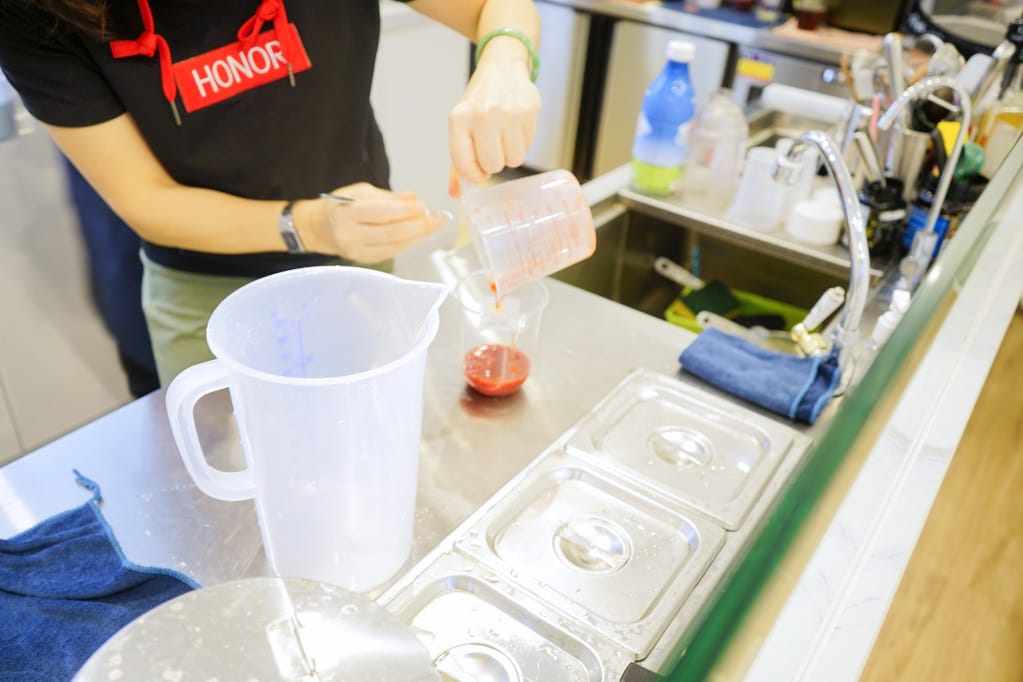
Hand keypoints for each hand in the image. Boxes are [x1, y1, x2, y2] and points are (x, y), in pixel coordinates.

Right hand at [302, 183, 447, 263]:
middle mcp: (349, 235)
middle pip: (391, 233)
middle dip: (419, 226)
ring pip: (394, 246)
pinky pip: (391, 252)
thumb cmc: (340, 205)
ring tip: (434, 224)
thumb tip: (414, 198)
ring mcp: (356, 251)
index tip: (423, 205)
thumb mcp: (360, 192)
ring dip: (418, 236)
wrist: (318, 228)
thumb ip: (388, 197)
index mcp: (345, 213)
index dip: (404, 211)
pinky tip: (419, 234)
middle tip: (438, 217)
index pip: (380, 212)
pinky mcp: (363, 261)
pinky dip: (408, 243)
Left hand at [449, 52, 540, 184]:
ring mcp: (508, 112)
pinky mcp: (529, 110)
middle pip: (493, 166)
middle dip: (494, 163)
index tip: (478, 171)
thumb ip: (458, 161)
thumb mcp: (462, 126)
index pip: (464, 164)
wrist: (502, 68)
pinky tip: (516, 126)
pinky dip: (522, 142)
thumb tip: (455, 194)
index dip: (473, 175)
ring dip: (510, 154)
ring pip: (514, 160)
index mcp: (459, 119)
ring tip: (505, 136)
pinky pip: (528, 146)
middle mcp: (483, 115)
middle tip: (493, 148)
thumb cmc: (479, 103)